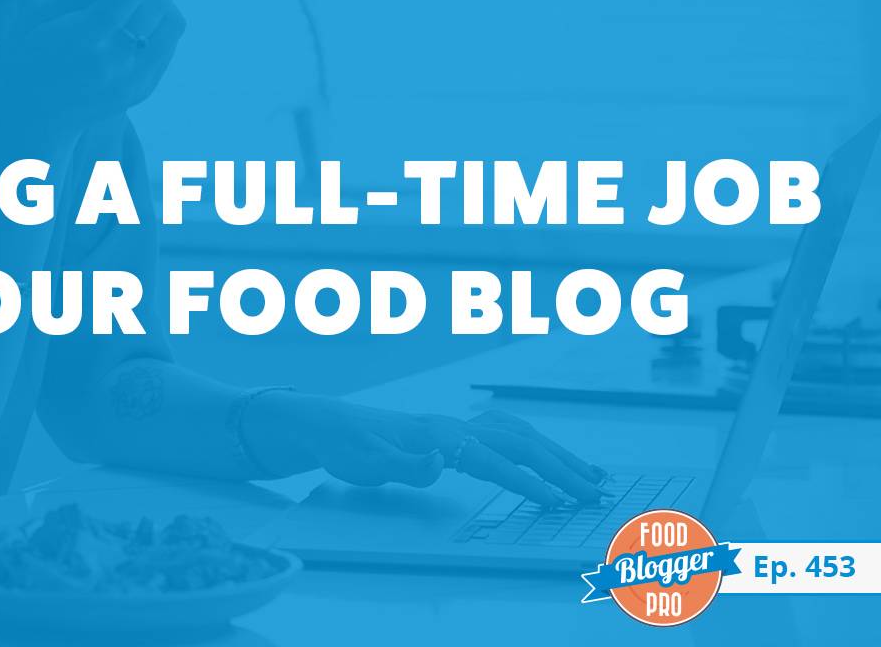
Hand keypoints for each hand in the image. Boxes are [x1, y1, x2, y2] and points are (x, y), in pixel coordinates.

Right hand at [0, 0, 185, 146]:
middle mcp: (113, 61)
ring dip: (162, 0)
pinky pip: (169, 45)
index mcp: (83, 37)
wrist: (34, 112)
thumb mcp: (39, 10)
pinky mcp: (143, 90)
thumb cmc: (28, 52)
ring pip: (172, 24)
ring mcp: (132, 79)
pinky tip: (140, 18)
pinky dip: (161, 24)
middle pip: (155, 5)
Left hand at [243, 393, 606, 506]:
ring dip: (558, 455)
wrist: (330, 422)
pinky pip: (508, 434)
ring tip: (590, 475)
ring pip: (521, 435)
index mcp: (438, 435)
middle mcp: (455, 426)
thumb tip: (441, 462)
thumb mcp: (366, 462)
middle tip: (594, 494)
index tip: (557, 501)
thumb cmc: (347, 445)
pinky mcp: (457, 430)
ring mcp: (458, 425)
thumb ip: (405, 464)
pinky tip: (550, 455)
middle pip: (520, 443)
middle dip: (560, 468)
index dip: (526, 481)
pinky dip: (537, 445)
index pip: (493, 459)